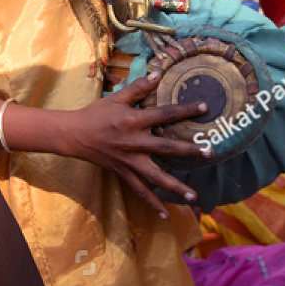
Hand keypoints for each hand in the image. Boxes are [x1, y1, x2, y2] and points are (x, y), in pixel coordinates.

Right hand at [61, 74, 211, 218]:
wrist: (74, 135)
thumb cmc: (97, 114)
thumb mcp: (117, 97)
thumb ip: (139, 86)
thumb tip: (159, 72)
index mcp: (133, 121)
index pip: (164, 114)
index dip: (184, 110)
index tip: (204, 108)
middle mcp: (134, 143)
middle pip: (165, 149)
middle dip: (189, 151)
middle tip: (210, 153)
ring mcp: (129, 161)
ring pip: (155, 177)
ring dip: (176, 187)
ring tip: (194, 196)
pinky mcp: (123, 173)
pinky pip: (140, 190)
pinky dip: (152, 202)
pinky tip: (165, 213)